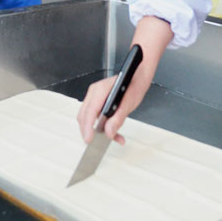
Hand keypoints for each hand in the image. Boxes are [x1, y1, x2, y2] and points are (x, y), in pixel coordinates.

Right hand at [77, 15, 173, 144]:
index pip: (89, 111)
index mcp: (100, 90)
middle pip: (84, 115)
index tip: (89, 140)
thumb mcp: (128, 104)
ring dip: (97, 130)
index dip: (87, 127)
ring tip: (114, 138)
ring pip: (88, 117)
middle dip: (88, 131)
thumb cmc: (133, 85)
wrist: (137, 76)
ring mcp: (94, 96)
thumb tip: (108, 132)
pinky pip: (94, 115)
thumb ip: (118, 119)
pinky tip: (115, 133)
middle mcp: (94, 92)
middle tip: (96, 145)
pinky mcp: (97, 100)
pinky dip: (102, 126)